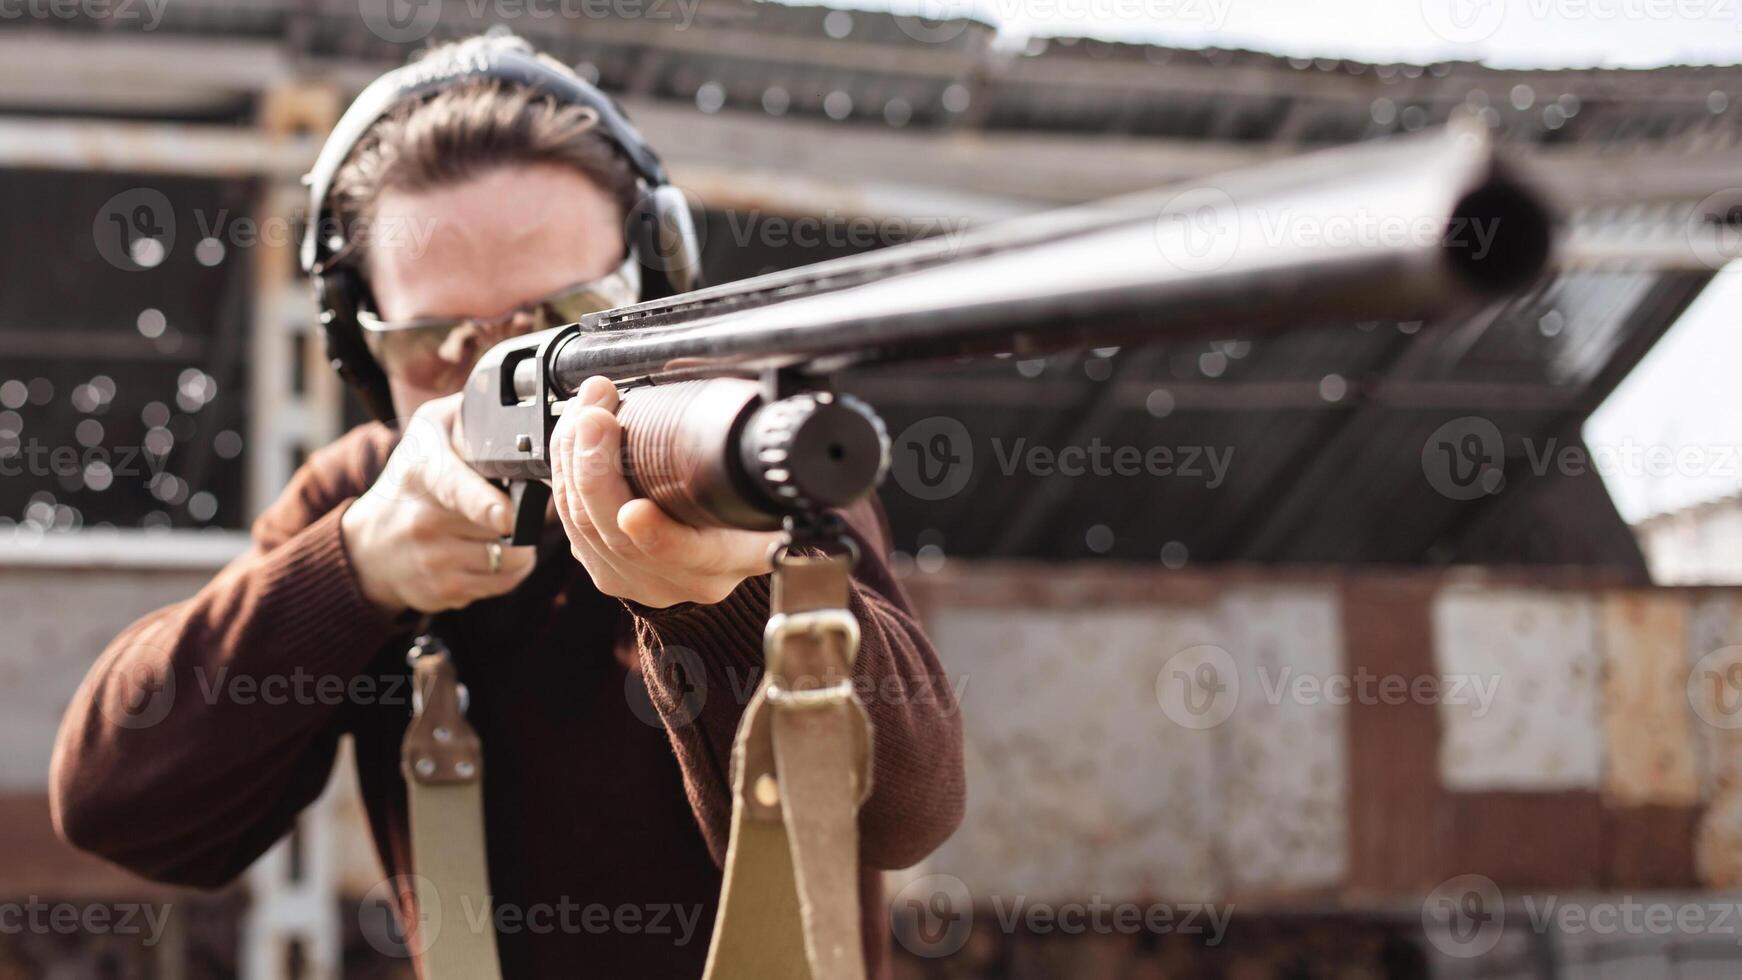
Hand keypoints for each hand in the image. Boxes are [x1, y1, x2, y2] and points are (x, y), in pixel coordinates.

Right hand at [341, 393, 536, 613]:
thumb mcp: (430, 430)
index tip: (506, 516)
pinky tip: (488, 551)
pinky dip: (509, 568)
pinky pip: (504, 582)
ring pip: (512, 557)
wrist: (367, 545)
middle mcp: (423, 520)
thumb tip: (519, 416)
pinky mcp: (444, 592)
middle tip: (513, 502)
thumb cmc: (411, 480)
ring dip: (520, 543)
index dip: (483, 503)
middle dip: (521, 512)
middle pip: (503, 523)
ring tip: (499, 528)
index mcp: (421, 472)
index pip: (454, 488)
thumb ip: (471, 418)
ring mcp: (433, 561)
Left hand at [550, 377, 781, 607]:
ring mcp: (637, 581)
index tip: (634, 511)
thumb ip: (755, 472)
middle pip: (617, 534)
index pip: (686, 555)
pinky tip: (572, 434)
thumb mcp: (764, 494)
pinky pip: (570, 525)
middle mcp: (679, 578)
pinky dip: (565, 472)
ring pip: (584, 526)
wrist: (725, 556)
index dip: (657, 536)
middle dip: (596, 468)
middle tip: (595, 415)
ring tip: (583, 409)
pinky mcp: (604, 572)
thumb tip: (747, 406)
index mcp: (725, 561)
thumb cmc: (746, 510)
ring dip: (573, 458)